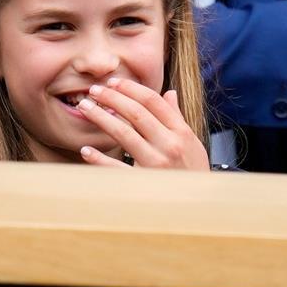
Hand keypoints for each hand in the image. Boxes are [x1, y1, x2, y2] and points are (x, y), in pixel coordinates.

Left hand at [76, 78, 209, 170]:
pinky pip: (117, 168)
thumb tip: (169, 93)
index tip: (114, 82)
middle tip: (95, 90)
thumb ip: (177, 117)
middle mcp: (169, 145)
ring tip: (86, 107)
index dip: (132, 88)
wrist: (200, 204)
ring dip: (101, 118)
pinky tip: (86, 151)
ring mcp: (156, 163)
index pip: (154, 102)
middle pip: (137, 113)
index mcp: (181, 132)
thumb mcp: (192, 142)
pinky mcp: (143, 183)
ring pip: (124, 134)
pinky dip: (100, 159)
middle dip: (113, 98)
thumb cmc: (193, 171)